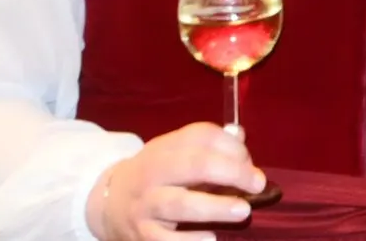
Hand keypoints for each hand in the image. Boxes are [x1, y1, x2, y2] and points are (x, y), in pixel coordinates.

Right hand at [86, 123, 265, 240]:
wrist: (108, 203)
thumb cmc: (156, 176)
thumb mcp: (174, 152)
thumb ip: (208, 145)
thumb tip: (239, 134)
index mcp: (164, 148)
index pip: (201, 136)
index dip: (232, 146)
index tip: (249, 161)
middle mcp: (153, 174)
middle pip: (194, 165)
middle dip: (231, 172)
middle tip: (258, 184)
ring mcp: (146, 206)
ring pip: (181, 204)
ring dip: (215, 207)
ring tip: (243, 210)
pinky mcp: (143, 236)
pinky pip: (168, 240)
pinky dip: (191, 240)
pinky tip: (211, 238)